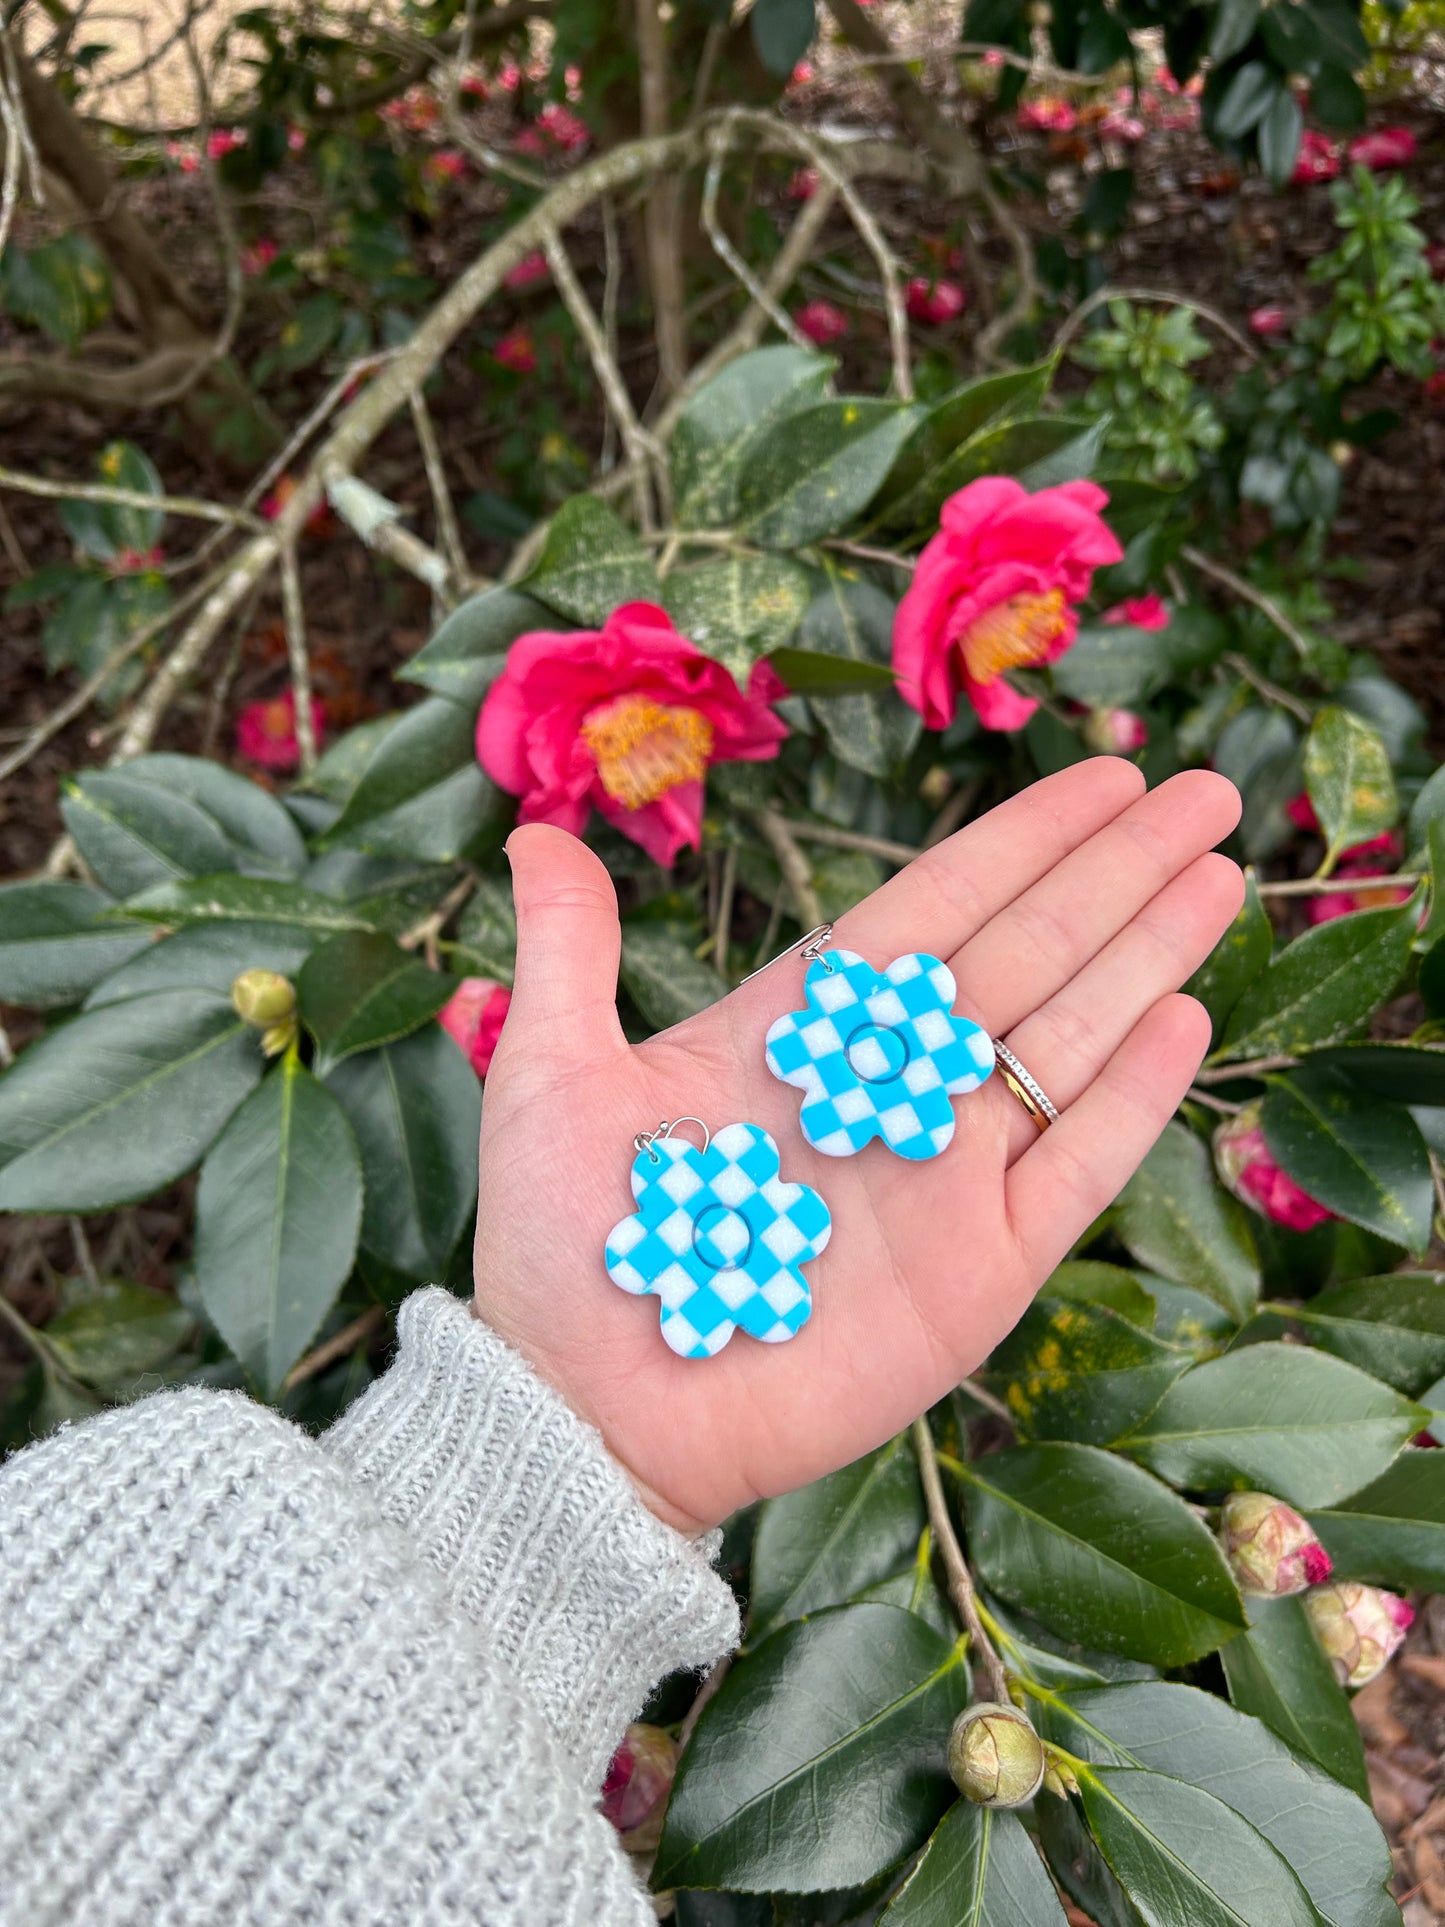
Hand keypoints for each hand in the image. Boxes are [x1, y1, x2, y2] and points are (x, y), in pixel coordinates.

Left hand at [474, 759, 1242, 1533]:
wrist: (591, 1414)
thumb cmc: (566, 1250)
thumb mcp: (552, 1078)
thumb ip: (569, 953)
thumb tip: (537, 830)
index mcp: (805, 1030)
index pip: (940, 906)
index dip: (1024, 840)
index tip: (1102, 776)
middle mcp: (890, 1088)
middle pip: (1029, 952)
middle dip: (1116, 872)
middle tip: (1206, 793)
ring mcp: (945, 1176)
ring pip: (1068, 1039)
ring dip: (1144, 956)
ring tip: (1216, 876)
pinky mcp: (979, 1269)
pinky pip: (1073, 1168)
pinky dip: (1128, 1098)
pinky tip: (1182, 1019)